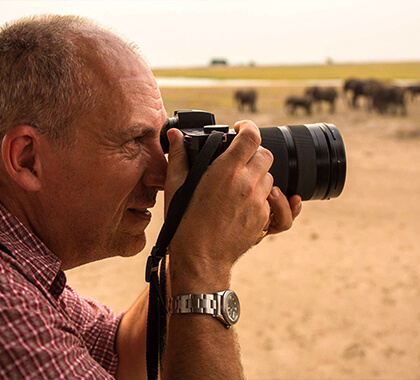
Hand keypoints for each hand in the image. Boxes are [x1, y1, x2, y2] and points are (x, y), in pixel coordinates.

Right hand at [164, 121, 299, 292]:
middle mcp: (247, 184)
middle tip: (239, 162)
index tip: (241, 129)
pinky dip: (263, 198)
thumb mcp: (175, 187)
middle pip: (266, 155)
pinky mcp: (264, 219)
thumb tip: (175, 135)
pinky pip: (272, 201)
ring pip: (270, 178)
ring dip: (258, 177)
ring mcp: (258, 203)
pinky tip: (248, 203)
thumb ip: (179, 156)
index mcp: (226, 171)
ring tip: (239, 186)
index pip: (252, 137)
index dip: (248, 127)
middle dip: (254, 154)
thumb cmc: (184, 223)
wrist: (200, 258)